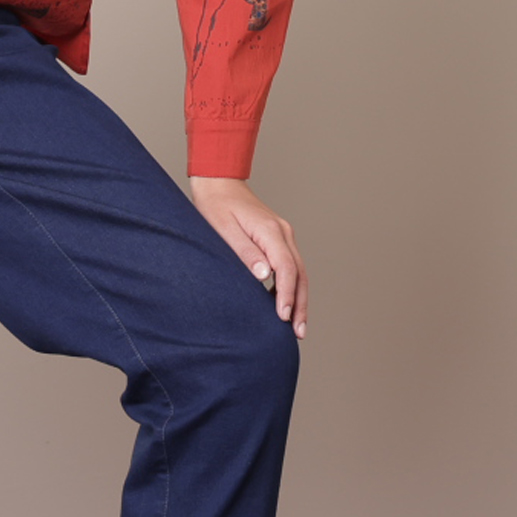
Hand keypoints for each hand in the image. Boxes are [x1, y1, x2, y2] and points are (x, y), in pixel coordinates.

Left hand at [188, 175, 306, 337]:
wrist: (218, 183)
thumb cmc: (216, 206)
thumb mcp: (224, 230)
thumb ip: (245, 253)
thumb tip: (265, 275)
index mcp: (271, 231)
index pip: (287, 268)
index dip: (287, 295)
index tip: (283, 317)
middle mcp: (283, 233)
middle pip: (300, 273)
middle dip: (300, 304)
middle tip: (298, 332)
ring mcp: (283, 235)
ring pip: (299, 271)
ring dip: (299, 298)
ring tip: (296, 326)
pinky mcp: (277, 238)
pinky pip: (290, 266)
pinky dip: (291, 286)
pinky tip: (283, 304)